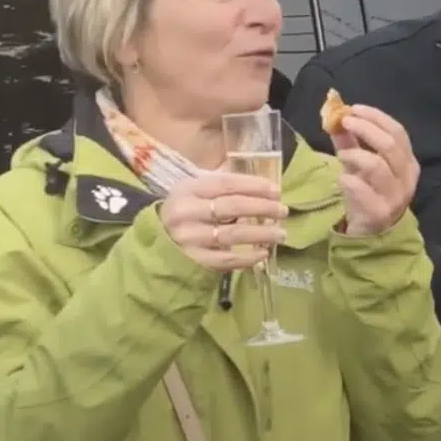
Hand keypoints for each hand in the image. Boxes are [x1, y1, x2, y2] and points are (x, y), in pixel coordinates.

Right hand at [159, 171, 282, 273]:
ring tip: (281, 234)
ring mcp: (189, 238)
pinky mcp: (193, 260)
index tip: (276, 190)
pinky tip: (263, 253)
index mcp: (188, 190)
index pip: (226, 184)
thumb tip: (262, 180)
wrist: (157, 239)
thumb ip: (223, 182)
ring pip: (233, 235)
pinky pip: (226, 259)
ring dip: (262, 234)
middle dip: (263, 208)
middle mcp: (186, 212)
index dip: (254, 186)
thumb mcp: (196, 190)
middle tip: (283, 211)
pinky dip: (248, 257)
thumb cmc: (186, 210)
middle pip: (232, 207)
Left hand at [331, 105, 419, 236]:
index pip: (398, 132)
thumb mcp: (360, 164)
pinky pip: (361, 189)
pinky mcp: (378, 211)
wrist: (373, 232)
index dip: (376, 117)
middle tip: (345, 122)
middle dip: (366, 128)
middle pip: (390, 145)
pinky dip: (348, 179)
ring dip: (355, 153)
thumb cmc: (369, 192)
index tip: (354, 108)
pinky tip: (342, 179)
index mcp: (408, 162)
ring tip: (341, 154)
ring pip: (377, 166)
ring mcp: (394, 196)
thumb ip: (350, 141)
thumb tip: (335, 115)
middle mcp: (406, 178)